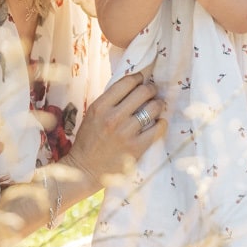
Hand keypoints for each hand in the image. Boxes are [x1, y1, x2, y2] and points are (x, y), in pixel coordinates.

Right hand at [61, 72, 164, 189]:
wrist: (85, 169)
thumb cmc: (89, 140)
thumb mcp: (93, 114)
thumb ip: (110, 100)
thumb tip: (132, 84)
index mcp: (100, 106)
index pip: (127, 82)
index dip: (138, 78)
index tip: (141, 80)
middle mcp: (113, 117)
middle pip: (143, 92)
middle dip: (150, 89)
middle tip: (152, 92)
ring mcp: (126, 133)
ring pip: (153, 108)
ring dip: (157, 104)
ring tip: (156, 106)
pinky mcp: (136, 148)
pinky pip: (158, 128)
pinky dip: (161, 123)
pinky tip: (158, 123)